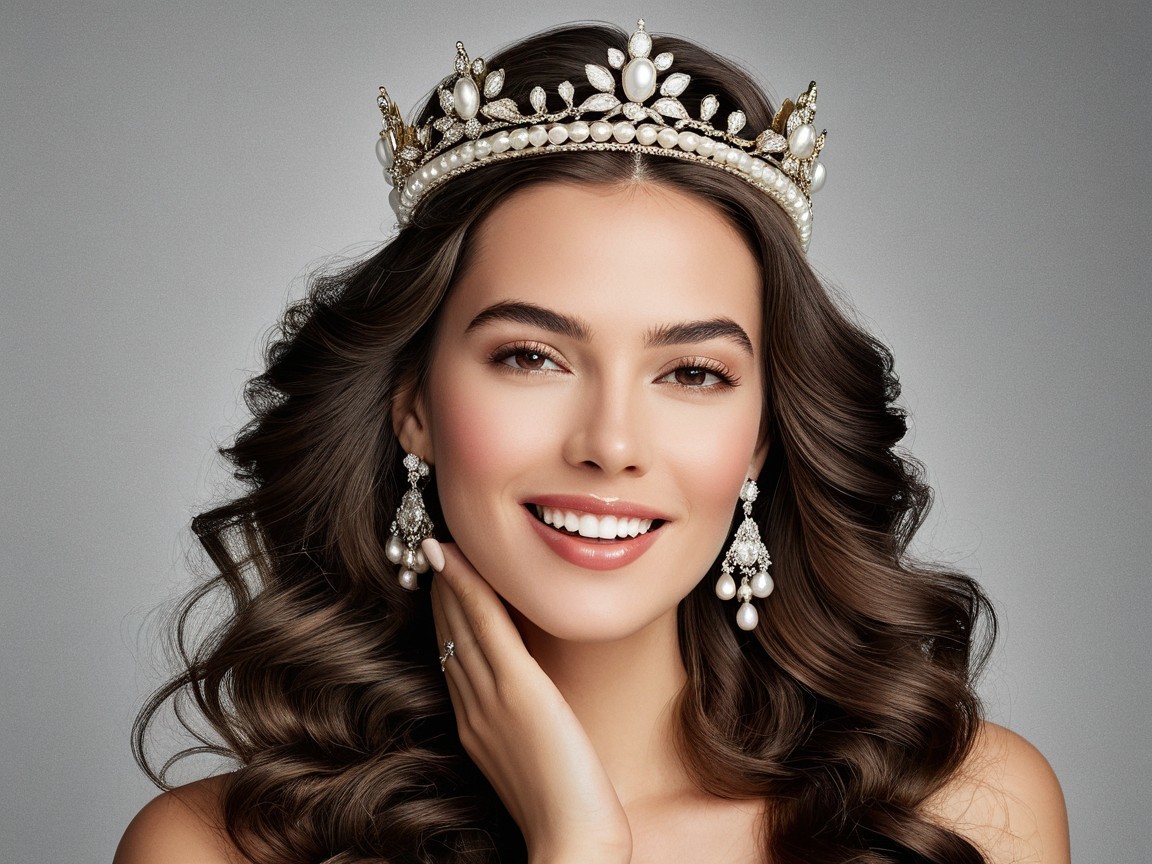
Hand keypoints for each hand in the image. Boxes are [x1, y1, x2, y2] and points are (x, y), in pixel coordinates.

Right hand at [424, 538, 631, 863]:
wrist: (572, 842)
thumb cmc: (568, 809)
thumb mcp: (538, 760)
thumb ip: (527, 727)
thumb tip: (538, 702)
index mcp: (477, 727)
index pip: (454, 657)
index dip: (446, 616)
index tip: (444, 581)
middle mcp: (474, 709)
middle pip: (449, 636)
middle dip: (441, 591)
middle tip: (434, 548)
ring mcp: (491, 700)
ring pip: (461, 625)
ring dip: (449, 580)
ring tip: (439, 543)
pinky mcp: (517, 692)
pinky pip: (485, 629)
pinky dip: (468, 589)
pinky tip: (456, 560)